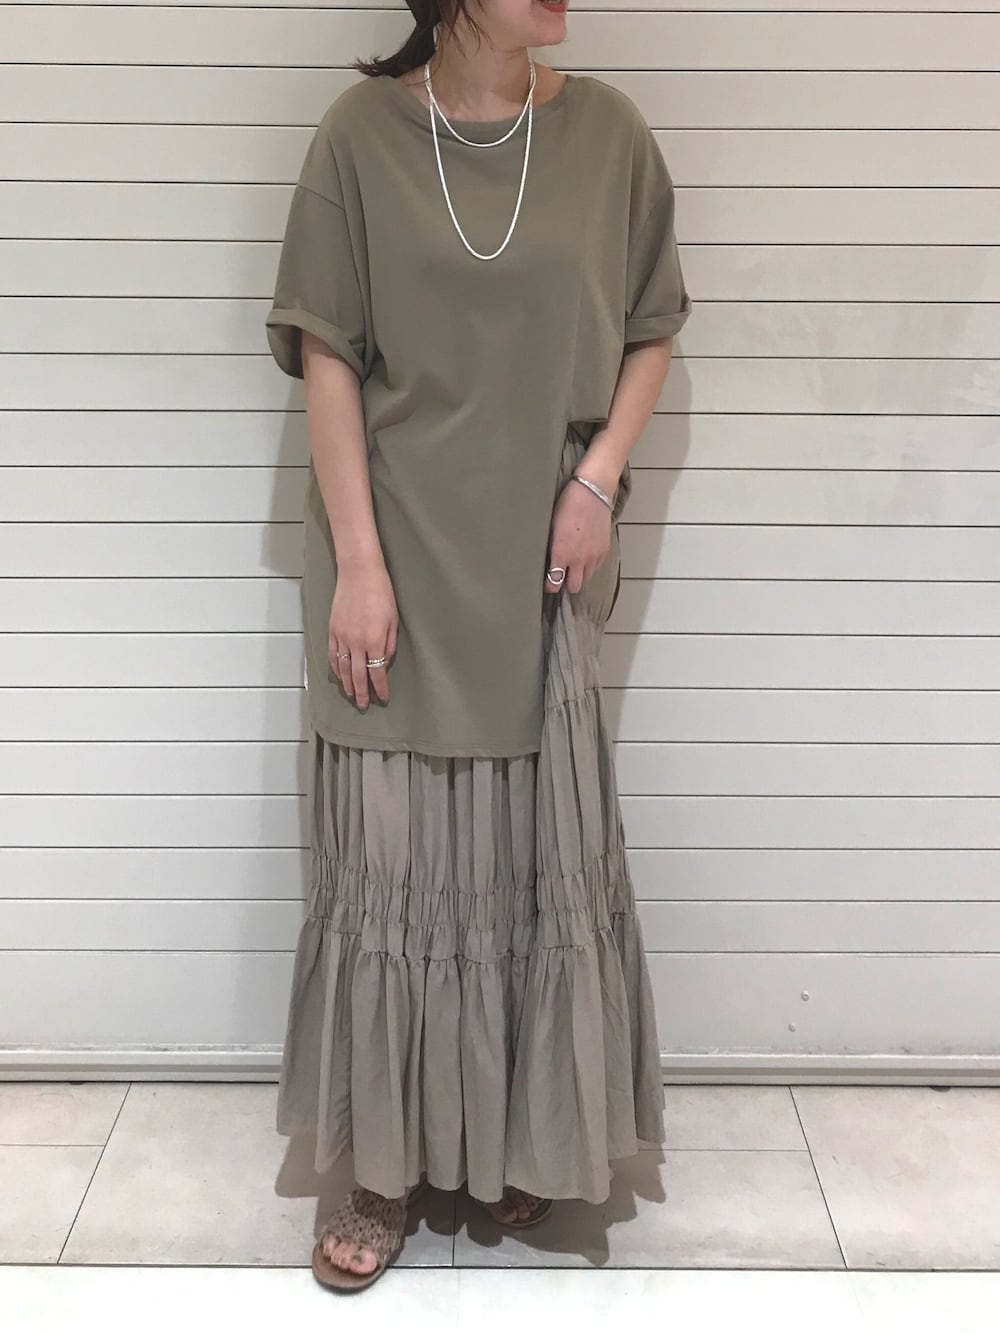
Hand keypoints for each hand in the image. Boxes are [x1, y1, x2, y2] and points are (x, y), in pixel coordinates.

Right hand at [328, 563, 397, 709]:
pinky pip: (333, 655)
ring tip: (351, 696)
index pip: (377, 672)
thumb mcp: (393, 619)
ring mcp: (342, 637)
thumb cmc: (381, 592)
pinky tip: (339, 676)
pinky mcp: (332, 630)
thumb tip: (384, 661)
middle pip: (358, 676)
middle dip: (362, 693)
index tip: (383, 698)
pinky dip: (335, 669)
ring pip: (343, 669)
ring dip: (347, 685)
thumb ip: (390, 644)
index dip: (380, 688)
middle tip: (364, 706)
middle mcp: (356, 642)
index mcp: (374, 640)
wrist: (359, 573)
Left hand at [544, 477, 612, 594]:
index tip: (547, 583)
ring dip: (579, 575)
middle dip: (566, 584)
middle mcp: (579, 559)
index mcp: (562, 553)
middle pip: (573, 587)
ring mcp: (594, 555)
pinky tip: (585, 556)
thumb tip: (548, 560)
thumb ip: (551, 548)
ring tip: (574, 565)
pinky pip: (596, 567)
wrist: (592, 491)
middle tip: (561, 576)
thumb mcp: (552, 526)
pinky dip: (590, 566)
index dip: (550, 585)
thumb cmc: (568, 504)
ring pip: (586, 578)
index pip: (554, 582)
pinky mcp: (604, 550)